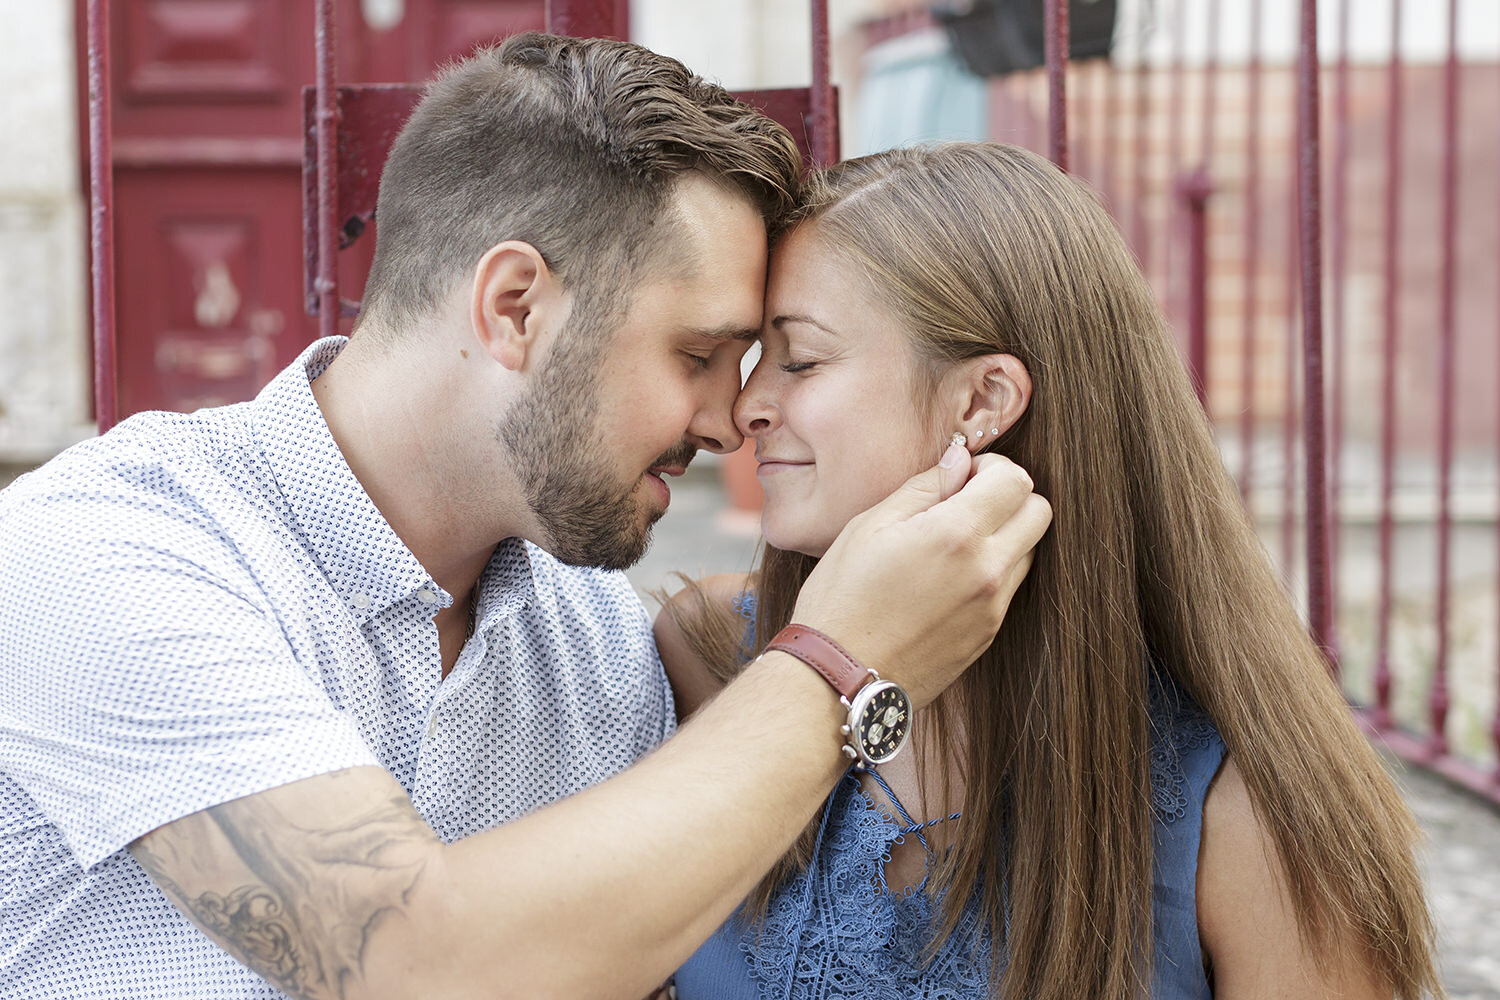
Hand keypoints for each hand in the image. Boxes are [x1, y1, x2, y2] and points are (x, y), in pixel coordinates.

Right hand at [789, 443, 1050, 707]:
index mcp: (957, 535)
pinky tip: (945, 579)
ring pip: (1028, 551)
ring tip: (951, 544)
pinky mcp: (988, 636)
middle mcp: (987, 571)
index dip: (991, 467)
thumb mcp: (868, 527)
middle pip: (1038, 512)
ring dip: (1003, 536)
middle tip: (965, 503)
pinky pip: (1008, 589)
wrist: (839, 679)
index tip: (961, 476)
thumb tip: (959, 461)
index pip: (1016, 480)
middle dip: (1009, 497)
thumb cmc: (841, 599)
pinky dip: (990, 572)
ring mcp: (992, 608)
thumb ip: (923, 487)